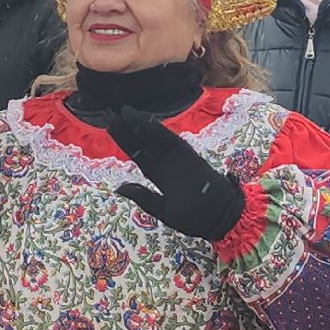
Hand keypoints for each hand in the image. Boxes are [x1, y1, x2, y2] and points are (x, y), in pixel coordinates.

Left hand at [107, 108, 245, 240]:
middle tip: (108, 112)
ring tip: (123, 112)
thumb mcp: (162, 210)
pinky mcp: (189, 157)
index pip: (137, 153)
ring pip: (154, 138)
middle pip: (142, 142)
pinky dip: (158, 131)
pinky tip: (144, 120)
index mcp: (158, 174)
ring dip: (140, 125)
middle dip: (126, 128)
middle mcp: (166, 162)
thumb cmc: (193, 217)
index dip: (124, 140)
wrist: (220, 218)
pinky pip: (171, 141)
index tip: (110, 126)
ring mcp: (177, 158)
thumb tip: (119, 188)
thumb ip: (142, 197)